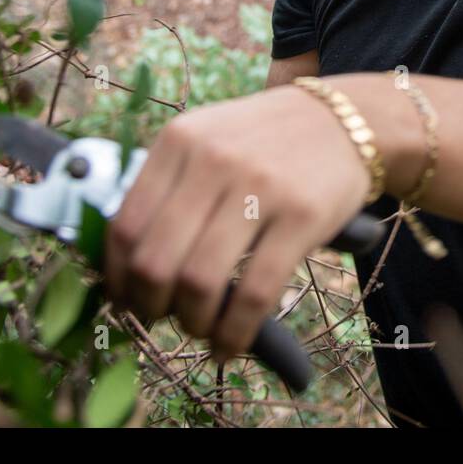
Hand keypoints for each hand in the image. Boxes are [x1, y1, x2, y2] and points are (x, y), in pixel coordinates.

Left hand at [102, 82, 371, 365]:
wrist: (345, 120)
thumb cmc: (264, 141)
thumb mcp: (207, 140)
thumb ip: (167, 187)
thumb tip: (125, 264)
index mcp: (179, 140)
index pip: (125, 225)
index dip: (117, 276)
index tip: (124, 298)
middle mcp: (213, 159)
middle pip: (155, 260)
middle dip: (149, 305)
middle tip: (160, 317)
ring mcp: (259, 187)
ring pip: (200, 281)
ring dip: (192, 322)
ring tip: (200, 328)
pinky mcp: (302, 216)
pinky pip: (255, 293)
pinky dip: (234, 332)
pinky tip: (230, 343)